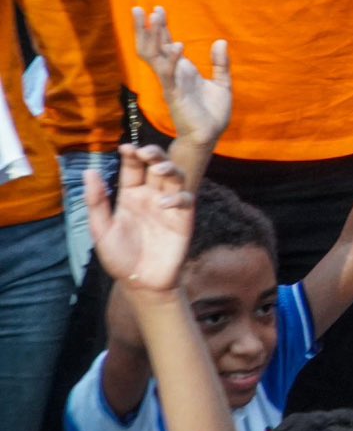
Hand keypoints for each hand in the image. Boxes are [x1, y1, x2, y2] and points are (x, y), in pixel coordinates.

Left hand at [88, 146, 193, 293]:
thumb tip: (89, 171)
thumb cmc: (119, 257)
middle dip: (153, 155)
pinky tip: (165, 203)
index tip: (125, 147)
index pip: (132, 168)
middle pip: (156, 166)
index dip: (131, 155)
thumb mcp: (101, 230)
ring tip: (159, 169)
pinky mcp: (184, 219)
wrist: (141, 282)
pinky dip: (178, 198)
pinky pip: (185, 200)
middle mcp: (151, 196)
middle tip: (146, 152)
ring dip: (169, 169)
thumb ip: (96, 201)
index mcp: (130, 195)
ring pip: (175, 177)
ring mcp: (169, 206)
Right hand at [132, 8, 231, 146]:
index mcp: (181, 70)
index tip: (156, 9)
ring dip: (154, 36)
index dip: (160, 28)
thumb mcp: (222, 82)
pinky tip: (177, 45)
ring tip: (155, 16)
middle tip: (138, 8)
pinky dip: (172, 59)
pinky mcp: (175, 95)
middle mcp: (171, 75)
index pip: (164, 44)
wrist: (210, 136)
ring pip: (155, 56)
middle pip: (151, 47)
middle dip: (145, 28)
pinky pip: (169, 74)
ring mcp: (171, 84)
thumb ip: (220, 63)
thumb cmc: (213, 113)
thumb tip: (220, 41)